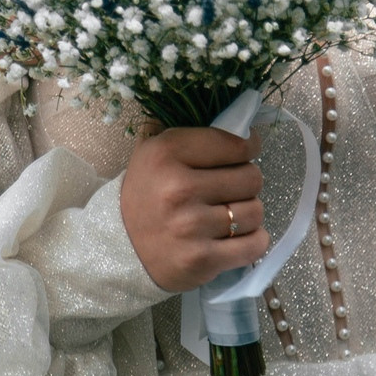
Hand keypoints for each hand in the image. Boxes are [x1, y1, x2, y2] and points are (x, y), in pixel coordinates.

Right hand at [120, 127, 265, 292]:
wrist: (119, 247)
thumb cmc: (146, 195)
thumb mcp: (152, 151)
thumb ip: (189, 129)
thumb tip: (236, 116)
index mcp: (166, 153)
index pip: (236, 143)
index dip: (248, 147)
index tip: (244, 153)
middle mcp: (178, 188)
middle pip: (251, 178)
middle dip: (246, 182)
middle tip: (231, 189)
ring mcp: (191, 226)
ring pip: (255, 211)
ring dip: (248, 213)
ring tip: (229, 214)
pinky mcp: (202, 260)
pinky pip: (254, 245)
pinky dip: (253, 241)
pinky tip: (237, 237)